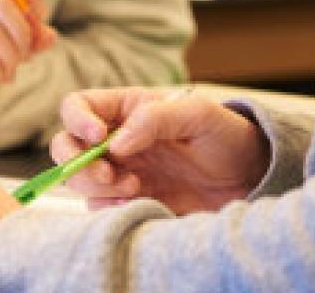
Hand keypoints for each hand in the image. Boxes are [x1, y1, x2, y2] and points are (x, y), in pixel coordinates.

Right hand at [52, 87, 268, 213]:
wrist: (248, 181)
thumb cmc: (226, 137)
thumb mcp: (199, 115)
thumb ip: (155, 119)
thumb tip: (115, 142)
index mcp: (126, 109)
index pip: (78, 106)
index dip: (76, 119)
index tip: (96, 136)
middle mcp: (113, 139)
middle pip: (65, 146)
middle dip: (76, 161)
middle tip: (108, 173)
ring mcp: (118, 171)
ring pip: (78, 180)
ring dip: (96, 186)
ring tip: (135, 188)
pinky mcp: (127, 201)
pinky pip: (98, 206)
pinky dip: (109, 207)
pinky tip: (138, 203)